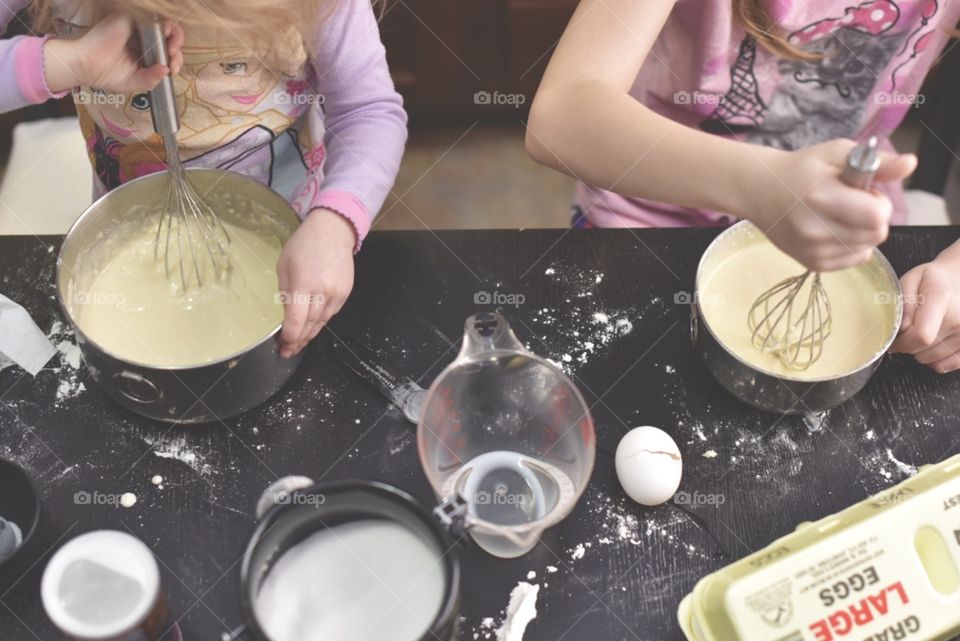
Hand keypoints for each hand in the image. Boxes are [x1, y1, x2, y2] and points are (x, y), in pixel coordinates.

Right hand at [44, 14, 183, 93]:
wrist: (85, 66)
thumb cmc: (107, 75)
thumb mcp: (135, 83)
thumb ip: (151, 79)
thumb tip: (166, 71)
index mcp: (146, 52)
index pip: (168, 50)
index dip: (176, 59)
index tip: (173, 69)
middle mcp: (143, 37)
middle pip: (170, 36)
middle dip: (177, 47)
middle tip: (173, 58)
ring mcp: (137, 26)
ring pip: (164, 24)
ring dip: (175, 35)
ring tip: (171, 50)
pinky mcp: (129, 18)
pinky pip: (150, 15)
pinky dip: (162, 22)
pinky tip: (165, 33)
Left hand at [276, 209, 356, 358]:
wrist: (333, 231)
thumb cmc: (303, 245)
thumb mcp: (284, 266)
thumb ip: (285, 293)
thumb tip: (286, 317)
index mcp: (304, 284)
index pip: (297, 320)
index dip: (290, 336)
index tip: (282, 344)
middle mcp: (323, 292)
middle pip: (309, 325)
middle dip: (297, 341)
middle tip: (286, 351)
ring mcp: (337, 294)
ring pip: (321, 323)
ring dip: (309, 335)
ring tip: (297, 344)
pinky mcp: (345, 293)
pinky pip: (330, 314)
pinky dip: (320, 322)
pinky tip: (310, 327)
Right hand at [747, 139, 915, 271]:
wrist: (760, 191)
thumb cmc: (802, 169)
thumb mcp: (837, 153)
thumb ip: (878, 162)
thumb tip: (910, 164)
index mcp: (822, 197)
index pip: (876, 216)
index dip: (878, 202)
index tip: (864, 191)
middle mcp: (814, 229)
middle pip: (876, 234)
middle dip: (873, 217)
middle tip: (851, 202)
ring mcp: (812, 250)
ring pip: (868, 248)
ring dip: (863, 231)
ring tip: (840, 214)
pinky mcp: (812, 263)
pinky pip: (854, 259)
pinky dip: (853, 245)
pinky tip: (834, 229)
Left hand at [890, 246, 959, 372]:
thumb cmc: (935, 279)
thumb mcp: (912, 280)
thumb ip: (904, 303)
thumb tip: (901, 329)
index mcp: (942, 298)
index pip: (921, 335)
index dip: (902, 342)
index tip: (894, 338)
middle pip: (923, 350)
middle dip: (907, 345)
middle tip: (907, 331)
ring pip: (932, 360)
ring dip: (920, 352)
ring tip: (922, 333)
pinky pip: (946, 366)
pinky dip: (934, 360)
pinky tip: (933, 344)